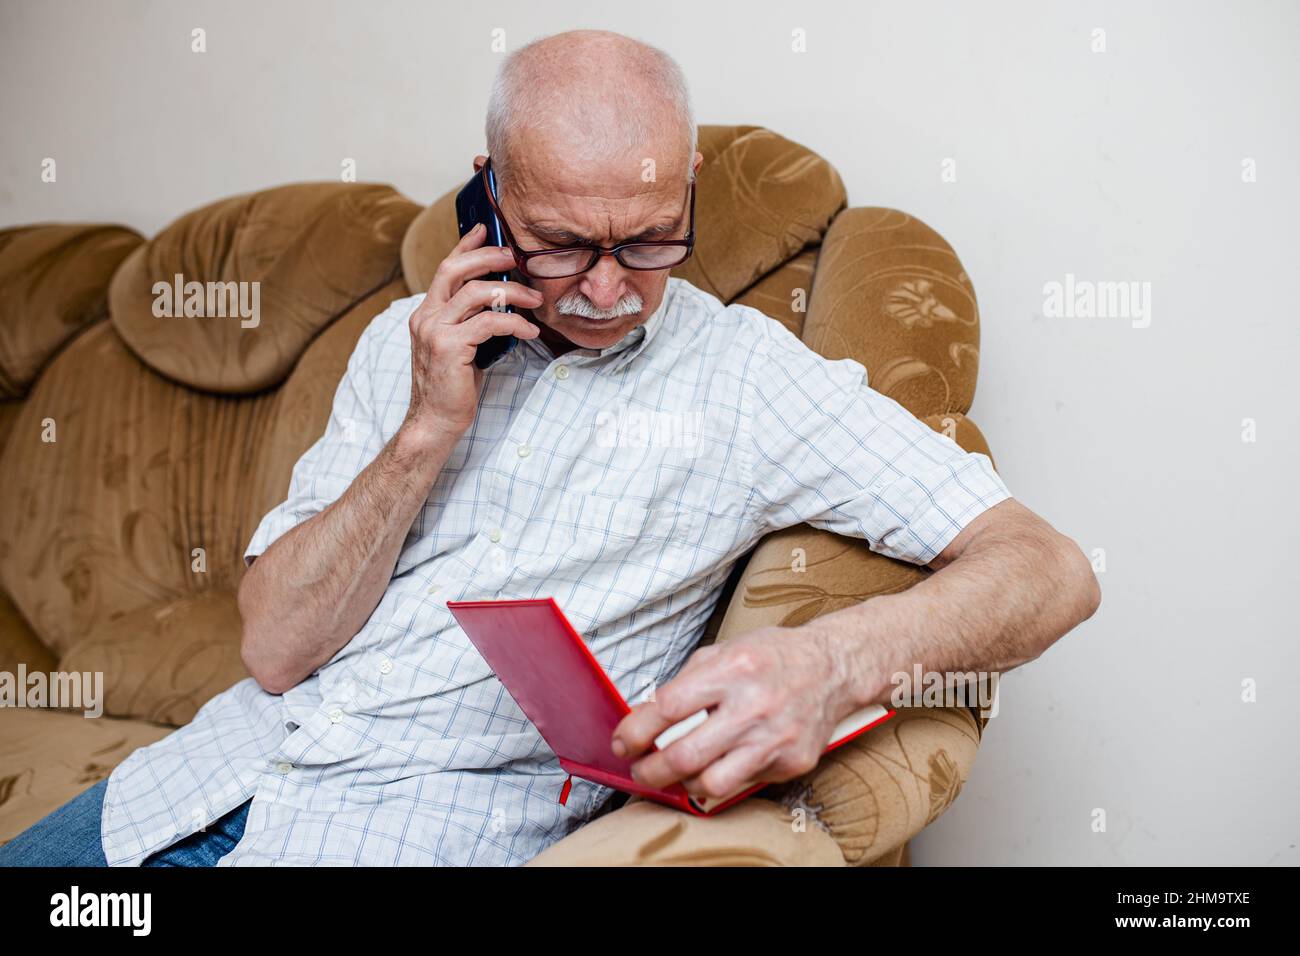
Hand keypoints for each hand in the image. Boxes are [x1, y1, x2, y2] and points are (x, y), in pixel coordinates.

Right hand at [402, 222, 542, 441]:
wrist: (435, 422)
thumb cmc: (452, 387)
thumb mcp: (459, 346)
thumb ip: (470, 321)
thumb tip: (500, 301)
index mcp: (426, 313)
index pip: (444, 268)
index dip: (465, 246)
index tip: (484, 230)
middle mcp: (426, 317)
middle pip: (456, 269)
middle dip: (489, 257)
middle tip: (516, 258)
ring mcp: (435, 331)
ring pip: (476, 293)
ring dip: (512, 292)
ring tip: (535, 300)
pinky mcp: (449, 347)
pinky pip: (489, 323)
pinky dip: (514, 324)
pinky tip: (529, 332)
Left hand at [611, 626, 855, 801]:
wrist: (832, 668)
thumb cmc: (772, 657)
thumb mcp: (723, 652)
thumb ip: (684, 684)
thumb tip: (643, 718)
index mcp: (733, 669)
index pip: (668, 708)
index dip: (636, 730)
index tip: (624, 741)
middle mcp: (754, 706)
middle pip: (685, 755)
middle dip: (650, 771)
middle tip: (641, 769)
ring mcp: (775, 738)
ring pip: (712, 784)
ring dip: (684, 783)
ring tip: (679, 772)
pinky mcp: (792, 762)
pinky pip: (743, 782)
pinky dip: (724, 775)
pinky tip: (722, 760)